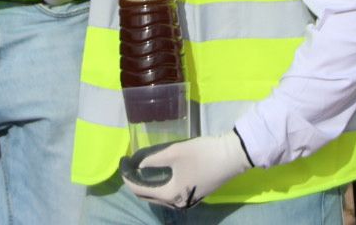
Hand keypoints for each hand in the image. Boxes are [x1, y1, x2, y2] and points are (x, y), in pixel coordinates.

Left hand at [120, 132, 250, 208]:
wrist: (233, 156)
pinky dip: (161, 186)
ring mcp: (188, 201)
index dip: (128, 178)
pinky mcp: (195, 195)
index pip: (140, 190)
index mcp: (171, 195)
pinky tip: (159, 174)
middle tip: (129, 167)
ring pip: (161, 196)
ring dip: (149, 185)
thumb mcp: (176, 152)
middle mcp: (178, 203)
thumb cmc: (203, 154)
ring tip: (141, 169)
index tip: (122, 164)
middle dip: (137, 183)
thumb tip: (139, 164)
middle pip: (150, 196)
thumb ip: (154, 159)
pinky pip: (171, 193)